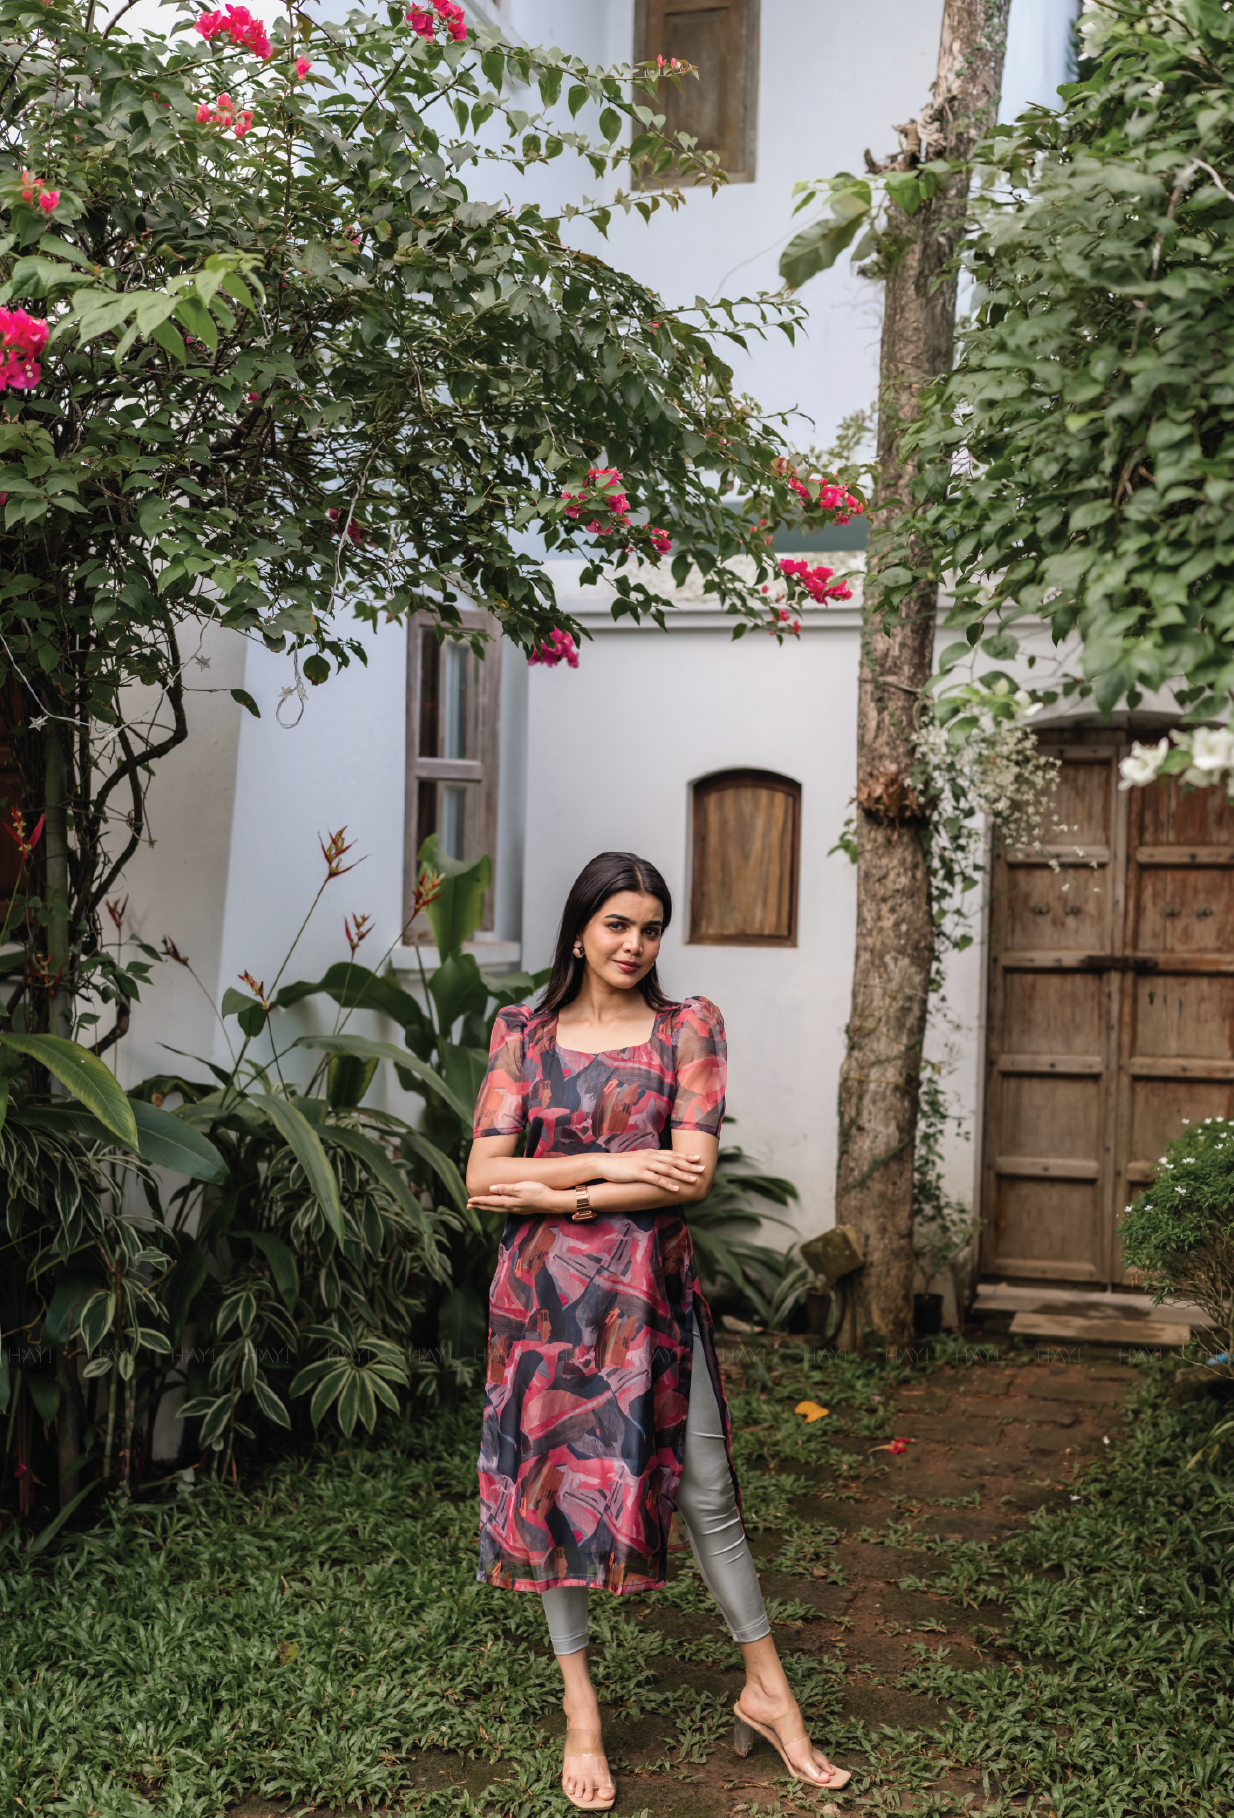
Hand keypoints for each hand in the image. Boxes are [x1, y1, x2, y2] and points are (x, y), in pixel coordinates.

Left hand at [467, 1180, 567, 1214]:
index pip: (490, 1202)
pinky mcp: (522, 1208)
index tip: (469, 1201)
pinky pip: (505, 1209)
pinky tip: (499, 1206)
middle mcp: (511, 1207)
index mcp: (509, 1202)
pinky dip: (497, 1207)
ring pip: (498, 1209)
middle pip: (492, 1207)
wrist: (552, 1201)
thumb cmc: (537, 1192)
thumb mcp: (521, 1187)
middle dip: (480, 1206)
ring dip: (487, 1207)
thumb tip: (491, 1188)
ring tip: (480, 1206)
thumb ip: (506, 1188)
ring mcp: (517, 1209)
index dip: (479, 1201)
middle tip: (469, 1206)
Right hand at [592, 1151, 706, 1192]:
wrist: (604, 1164)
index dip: (685, 1156)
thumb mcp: (637, 1159)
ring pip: (668, 1169)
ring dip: (682, 1175)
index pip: (672, 1154)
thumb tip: (659, 1165)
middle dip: (689, 1165)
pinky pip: (656, 1179)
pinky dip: (667, 1184)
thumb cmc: (620, 1164)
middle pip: (674, 1160)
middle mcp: (650, 1156)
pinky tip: (676, 1189)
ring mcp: (645, 1164)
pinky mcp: (638, 1173)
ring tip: (694, 1180)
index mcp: (650, 1153)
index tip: (698, 1158)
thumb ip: (649, 1161)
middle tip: (703, 1168)